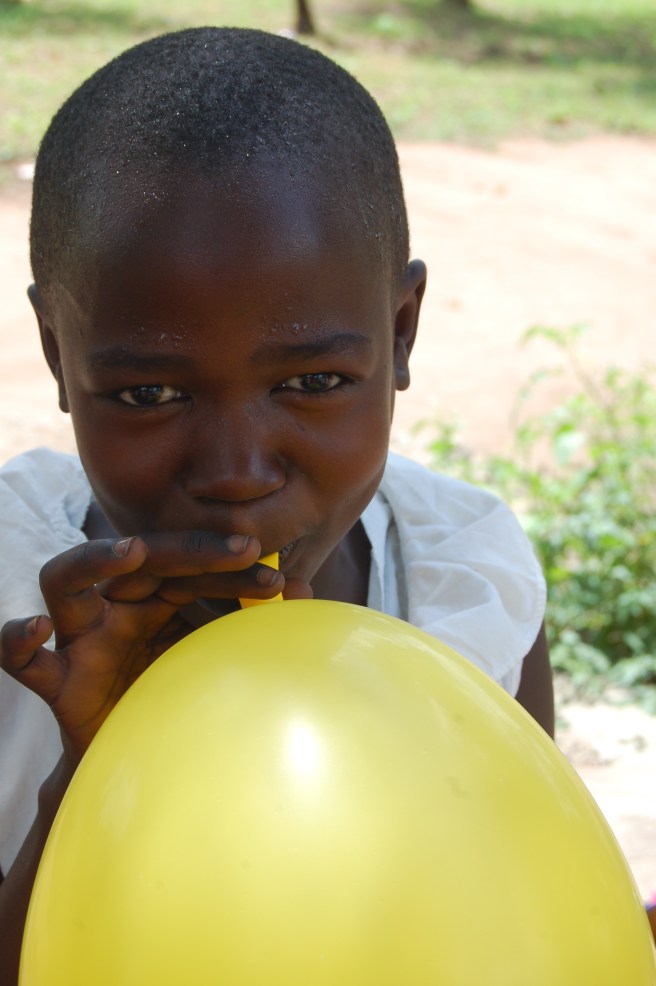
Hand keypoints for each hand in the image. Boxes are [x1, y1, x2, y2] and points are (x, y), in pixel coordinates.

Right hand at [0, 533, 308, 760]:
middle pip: (137, 558)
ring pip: (63, 580)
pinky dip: (16, 640)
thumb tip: (305, 593)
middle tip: (242, 548)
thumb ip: (254, 625)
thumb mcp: (221, 656)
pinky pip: (21, 660)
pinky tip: (36, 630)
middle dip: (190, 549)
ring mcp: (81, 640)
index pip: (188, 565)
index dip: (229, 563)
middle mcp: (115, 609)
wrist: (142, 763)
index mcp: (153, 598)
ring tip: (132, 551)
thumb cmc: (180, 699)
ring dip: (94, 559)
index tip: (277, 572)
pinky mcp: (56, 681)